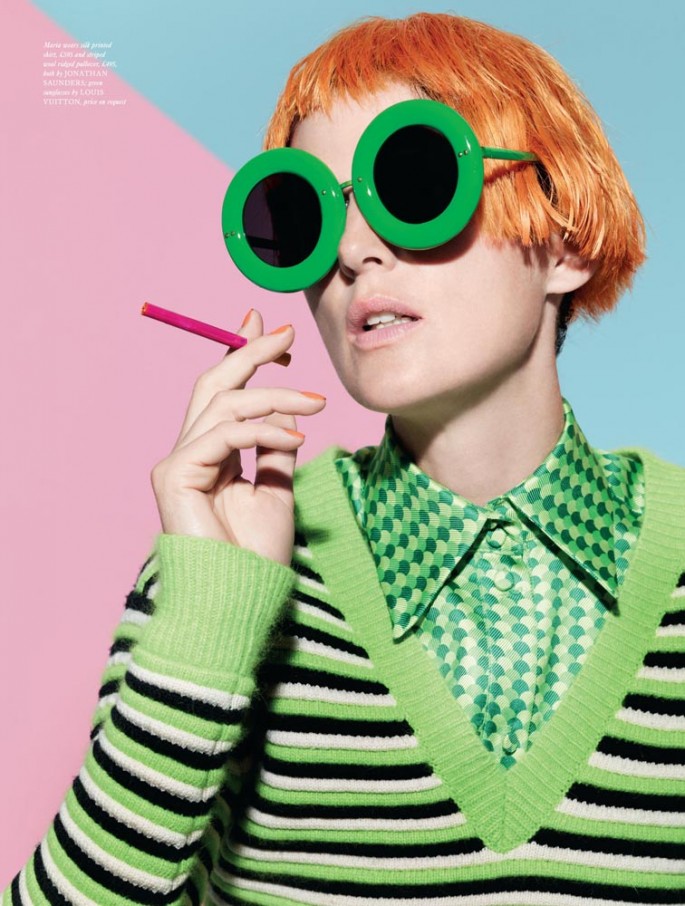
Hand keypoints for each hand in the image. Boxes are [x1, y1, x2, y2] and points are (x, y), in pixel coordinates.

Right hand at [150, 310, 325, 564]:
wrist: (242, 597)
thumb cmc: (258, 554)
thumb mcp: (277, 487)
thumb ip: (275, 447)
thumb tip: (288, 411)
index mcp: (211, 455)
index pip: (224, 394)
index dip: (243, 358)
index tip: (273, 333)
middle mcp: (190, 452)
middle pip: (214, 385)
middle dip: (248, 353)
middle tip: (284, 333)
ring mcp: (177, 463)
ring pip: (224, 404)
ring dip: (275, 395)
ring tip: (317, 401)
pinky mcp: (174, 475)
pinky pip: (224, 435)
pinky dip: (264, 430)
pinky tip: (298, 436)